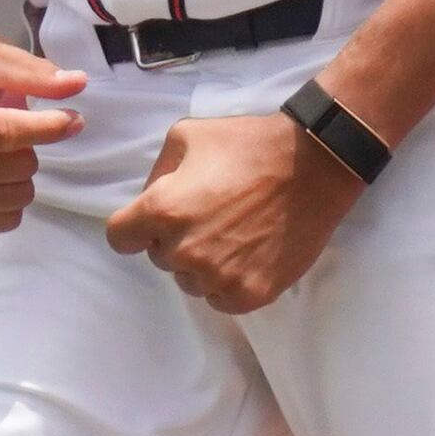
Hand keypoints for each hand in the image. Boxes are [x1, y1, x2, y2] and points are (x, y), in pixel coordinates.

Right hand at [0, 37, 84, 236]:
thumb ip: (33, 72)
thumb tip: (78, 84)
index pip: (5, 134)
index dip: (48, 127)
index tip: (74, 119)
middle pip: (18, 168)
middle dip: (29, 147)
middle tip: (7, 129)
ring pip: (18, 197)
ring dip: (21, 174)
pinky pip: (8, 220)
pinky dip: (10, 198)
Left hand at [102, 111, 359, 314]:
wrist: (314, 166)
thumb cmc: (249, 144)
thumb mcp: (187, 136)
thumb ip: (157, 172)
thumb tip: (148, 199)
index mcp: (162, 211)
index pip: (120, 238)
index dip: (134, 228)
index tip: (152, 220)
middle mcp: (184, 250)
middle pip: (159, 258)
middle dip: (174, 239)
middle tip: (209, 215)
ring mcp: (218, 277)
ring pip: (190, 282)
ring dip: (201, 264)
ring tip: (232, 233)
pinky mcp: (250, 295)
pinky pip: (220, 300)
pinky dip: (227, 283)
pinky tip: (246, 254)